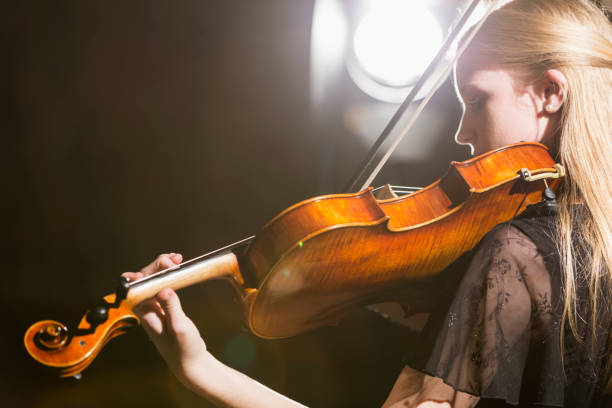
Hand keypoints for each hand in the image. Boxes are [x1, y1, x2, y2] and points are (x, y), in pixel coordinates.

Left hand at [122, 254, 208, 387]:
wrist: (190, 362)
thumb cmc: (184, 349)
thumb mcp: (179, 328)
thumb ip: (171, 307)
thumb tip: (164, 288)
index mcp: (145, 314)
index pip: (136, 287)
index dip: (145, 274)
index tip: (162, 268)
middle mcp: (147, 308)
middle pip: (144, 279)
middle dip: (157, 266)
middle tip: (174, 261)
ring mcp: (156, 307)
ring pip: (153, 280)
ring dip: (162, 267)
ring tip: (177, 259)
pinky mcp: (165, 306)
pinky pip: (162, 285)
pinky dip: (169, 274)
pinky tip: (177, 268)